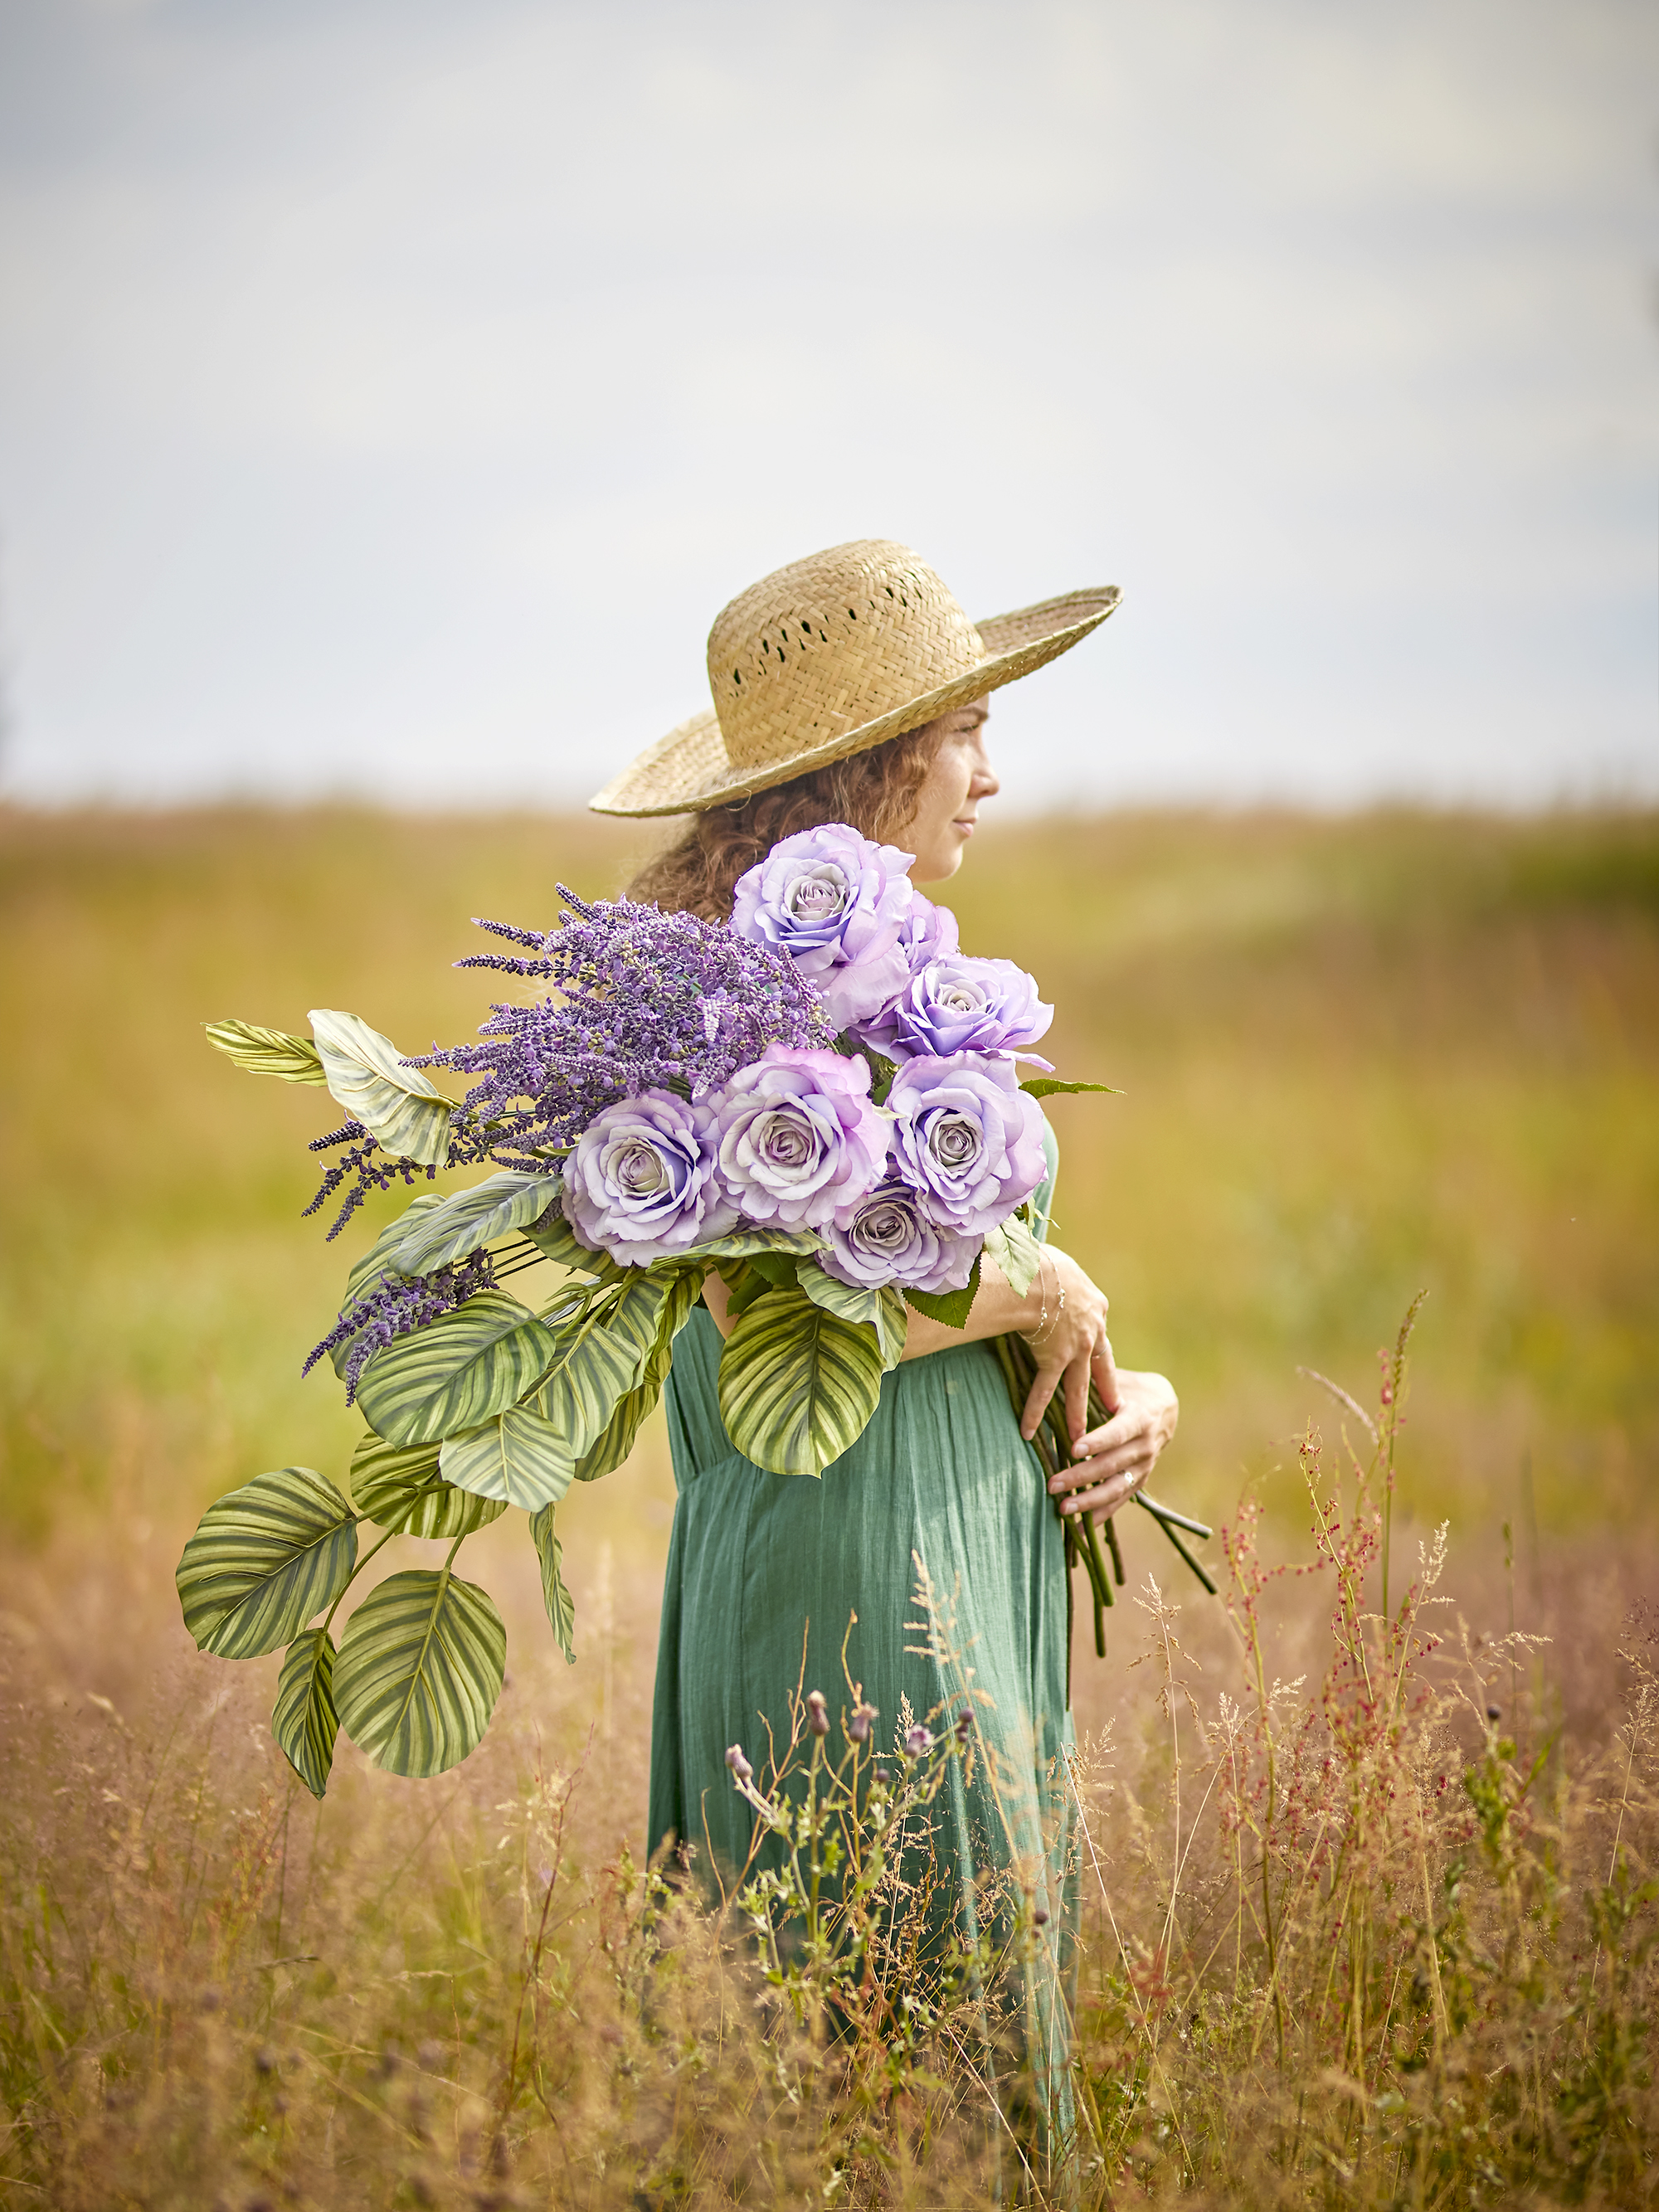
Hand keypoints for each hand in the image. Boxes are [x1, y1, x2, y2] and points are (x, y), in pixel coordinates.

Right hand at [1017, 1246, 1115, 1445]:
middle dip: (1106, 1389)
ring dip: (1077, 1414)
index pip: (1097, 1332)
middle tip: (1114, 1408)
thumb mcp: (1059, 1265)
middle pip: (1101, 1367)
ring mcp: (1075, 1350)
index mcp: (1096, 1307)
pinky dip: (1035, 1412)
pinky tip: (1029, 1432)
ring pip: (1078, 1388)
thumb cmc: (1044, 1262)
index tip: (1100, 1359)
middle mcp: (1092, 1332)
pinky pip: (1044, 1391)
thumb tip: (1036, 1266)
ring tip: (1079, 1438)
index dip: (1098, 1348)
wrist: (1039, 1277)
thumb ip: (1055, 1276)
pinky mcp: (1054, 1360)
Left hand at [1046, 1369, 1178, 1523]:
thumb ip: (1096, 1384)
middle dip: (1080, 1476)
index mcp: (1140, 1418)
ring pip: (1115, 1488)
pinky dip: (1099, 1515)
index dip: (1097, 1441)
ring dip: (1088, 1501)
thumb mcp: (1119, 1381)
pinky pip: (1119, 1501)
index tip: (1073, 1448)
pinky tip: (1079, 1529)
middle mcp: (1145, 1446)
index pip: (1117, 1432)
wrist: (1165, 1407)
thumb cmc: (1131, 1389)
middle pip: (1111, 1465)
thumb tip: (1064, 1378)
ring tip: (1062, 1508)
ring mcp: (1144, 1467)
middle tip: (1052, 1484)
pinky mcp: (1140, 1481)